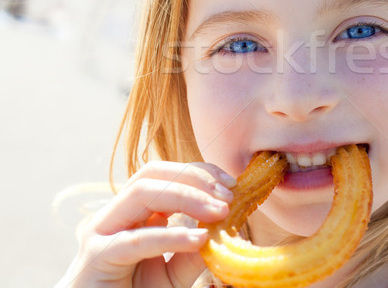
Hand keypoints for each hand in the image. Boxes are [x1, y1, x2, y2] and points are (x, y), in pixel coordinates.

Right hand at [56, 161, 235, 287]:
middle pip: (153, 173)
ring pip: (142, 193)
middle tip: (228, 195)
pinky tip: (199, 240)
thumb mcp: (173, 275)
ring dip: (187, 197)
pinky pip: (137, 239)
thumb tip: (225, 231)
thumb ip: (194, 253)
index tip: (232, 184)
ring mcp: (101, 232)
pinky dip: (172, 237)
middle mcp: (115, 214)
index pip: (166, 173)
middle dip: (195, 178)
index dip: (200, 172)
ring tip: (219, 212)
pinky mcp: (97, 257)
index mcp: (133, 211)